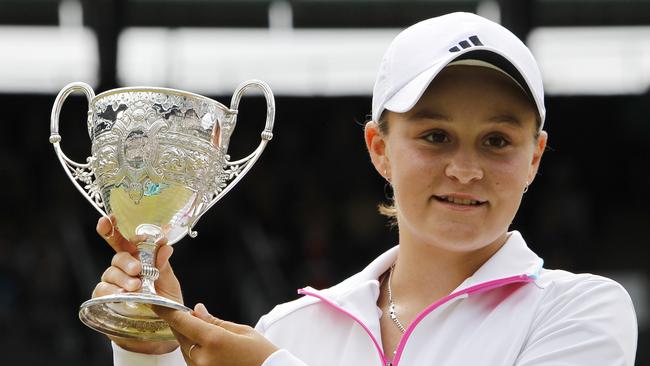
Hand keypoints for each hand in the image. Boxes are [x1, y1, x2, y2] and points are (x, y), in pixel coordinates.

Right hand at [91, 215, 182, 354]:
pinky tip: (119, 294)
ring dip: (122, 278)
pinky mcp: (104, 298)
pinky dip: (110, 291)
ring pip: (110, 273)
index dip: (114, 227)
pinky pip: (101, 290)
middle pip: (117, 256)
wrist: (157, 331)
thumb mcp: (169, 283)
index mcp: (138, 258)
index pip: (124, 239)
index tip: (110, 218)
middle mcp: (123, 268)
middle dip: (126, 260)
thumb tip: (164, 247)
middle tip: (138, 270)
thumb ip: (164, 265)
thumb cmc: (164, 302)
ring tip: (136, 287)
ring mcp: (112, 283)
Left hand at [156, 303, 278, 365]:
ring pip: (185, 349)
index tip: (157, 304)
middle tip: (190, 315)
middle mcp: (203, 358)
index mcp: (214, 341)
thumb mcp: (241, 331)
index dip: (167, 312)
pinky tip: (207, 347)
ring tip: (208, 335)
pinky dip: (194, 352)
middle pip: (181, 336)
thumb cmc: (261, 353)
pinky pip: (191, 361)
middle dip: (183, 324)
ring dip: (189, 339)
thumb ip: (214, 321)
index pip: (183, 322)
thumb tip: (196, 309)